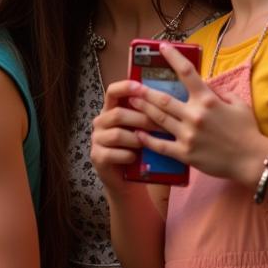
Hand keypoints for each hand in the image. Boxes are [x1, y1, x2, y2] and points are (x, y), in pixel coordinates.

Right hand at [90, 79, 162, 193]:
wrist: (130, 180)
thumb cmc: (141, 150)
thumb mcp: (144, 129)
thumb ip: (149, 114)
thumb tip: (170, 99)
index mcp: (111, 110)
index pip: (113, 92)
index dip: (125, 87)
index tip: (141, 87)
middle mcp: (101, 122)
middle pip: (118, 114)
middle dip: (142, 120)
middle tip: (163, 126)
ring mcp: (97, 140)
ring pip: (117, 134)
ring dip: (137, 140)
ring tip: (149, 145)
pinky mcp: (97, 157)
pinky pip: (113, 153)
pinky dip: (128, 156)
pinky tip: (136, 158)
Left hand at [126, 43, 267, 182]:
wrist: (252, 160)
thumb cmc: (247, 131)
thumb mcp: (237, 104)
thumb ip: (219, 92)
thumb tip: (205, 83)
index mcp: (207, 100)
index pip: (187, 72)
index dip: (173, 57)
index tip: (162, 47)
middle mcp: (195, 115)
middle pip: (163, 99)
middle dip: (145, 91)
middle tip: (131, 85)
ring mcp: (188, 135)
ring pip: (159, 119)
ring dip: (143, 109)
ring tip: (131, 103)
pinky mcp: (186, 154)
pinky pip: (161, 146)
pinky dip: (148, 139)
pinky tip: (138, 133)